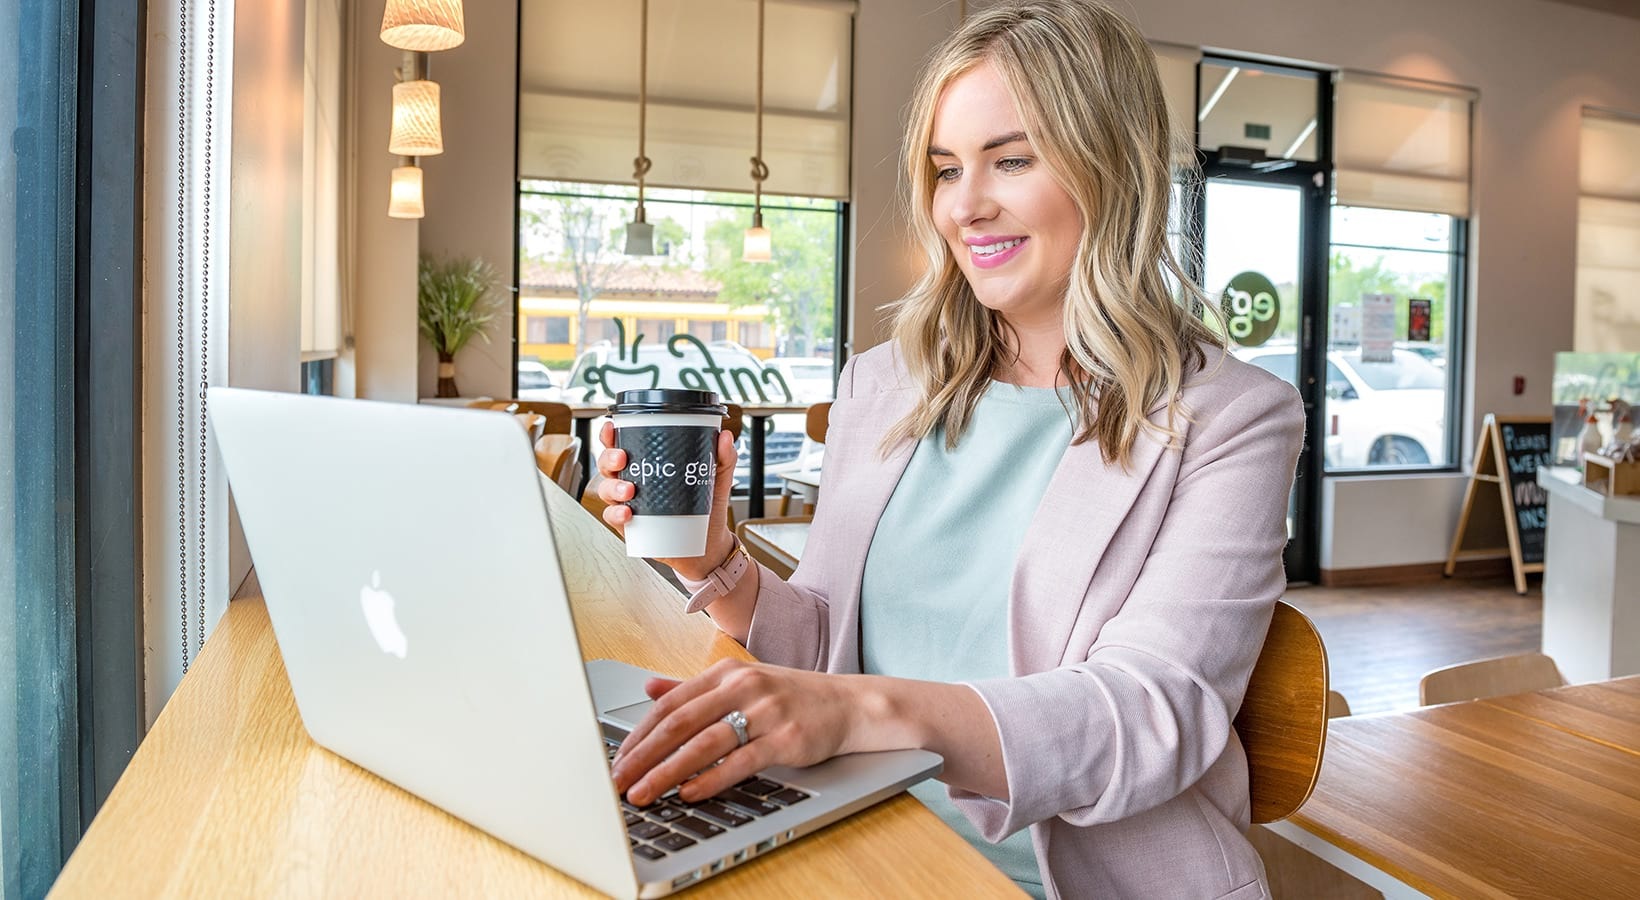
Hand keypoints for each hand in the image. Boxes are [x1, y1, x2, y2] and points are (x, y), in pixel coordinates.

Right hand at [595, 420, 739, 578]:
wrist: (708, 545)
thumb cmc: (706, 509)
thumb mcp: (717, 480)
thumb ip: (723, 458)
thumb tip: (726, 438)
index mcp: (648, 465)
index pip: (623, 444)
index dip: (611, 435)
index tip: (612, 428)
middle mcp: (634, 481)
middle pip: (608, 465)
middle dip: (609, 458)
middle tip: (622, 458)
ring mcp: (630, 504)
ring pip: (607, 490)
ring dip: (613, 487)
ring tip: (629, 490)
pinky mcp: (630, 527)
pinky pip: (614, 518)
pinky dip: (616, 514)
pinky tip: (628, 513)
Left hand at [609, 659, 857, 805]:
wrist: (848, 704)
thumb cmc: (790, 697)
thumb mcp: (740, 683)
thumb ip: (693, 688)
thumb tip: (649, 687)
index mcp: (725, 673)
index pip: (670, 704)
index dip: (639, 734)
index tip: (616, 760)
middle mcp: (742, 687)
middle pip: (680, 724)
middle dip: (642, 756)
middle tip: (617, 782)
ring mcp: (765, 711)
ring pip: (704, 744)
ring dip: (667, 772)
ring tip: (644, 794)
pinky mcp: (785, 738)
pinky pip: (741, 761)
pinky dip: (711, 778)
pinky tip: (689, 793)